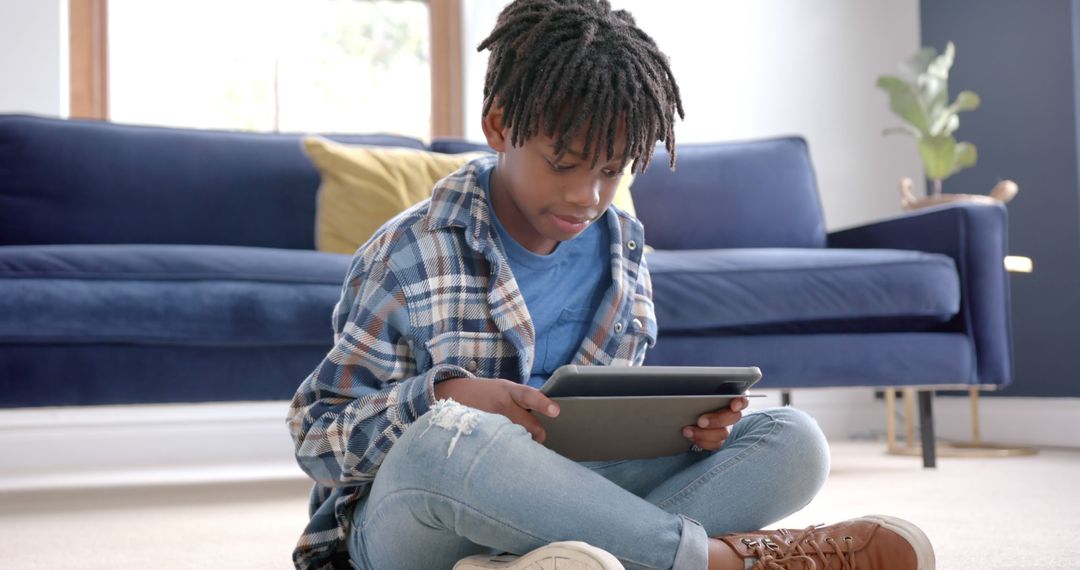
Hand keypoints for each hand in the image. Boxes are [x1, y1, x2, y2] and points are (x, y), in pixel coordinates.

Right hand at [434, 378, 559, 442]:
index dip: (542, 403)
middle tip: (535, 438)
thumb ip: (524, 400)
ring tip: (512, 442)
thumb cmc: (486, 393)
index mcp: (508, 391)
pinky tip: (498, 448)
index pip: (528, 395)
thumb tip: (550, 413)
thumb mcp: (505, 388)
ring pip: (513, 439)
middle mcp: (499, 405)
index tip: (555, 411)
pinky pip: (498, 447)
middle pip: (526, 426)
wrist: (451, 393)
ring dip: (518, 443)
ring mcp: (488, 421)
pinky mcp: (479, 435)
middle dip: (535, 436)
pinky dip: (502, 449)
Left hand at [682, 397, 747, 450]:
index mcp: (729, 399)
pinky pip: (716, 444)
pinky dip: (703, 442)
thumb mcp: (698, 397)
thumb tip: (695, 395)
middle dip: (717, 420)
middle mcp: (731, 414)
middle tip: (700, 421)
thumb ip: (703, 396)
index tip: (734, 406)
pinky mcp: (719, 441)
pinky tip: (693, 438)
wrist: (685, 417)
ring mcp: (727, 428)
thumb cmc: (694, 403)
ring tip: (688, 431)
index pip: (742, 399)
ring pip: (724, 433)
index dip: (740, 403)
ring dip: (704, 434)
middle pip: (734, 417)